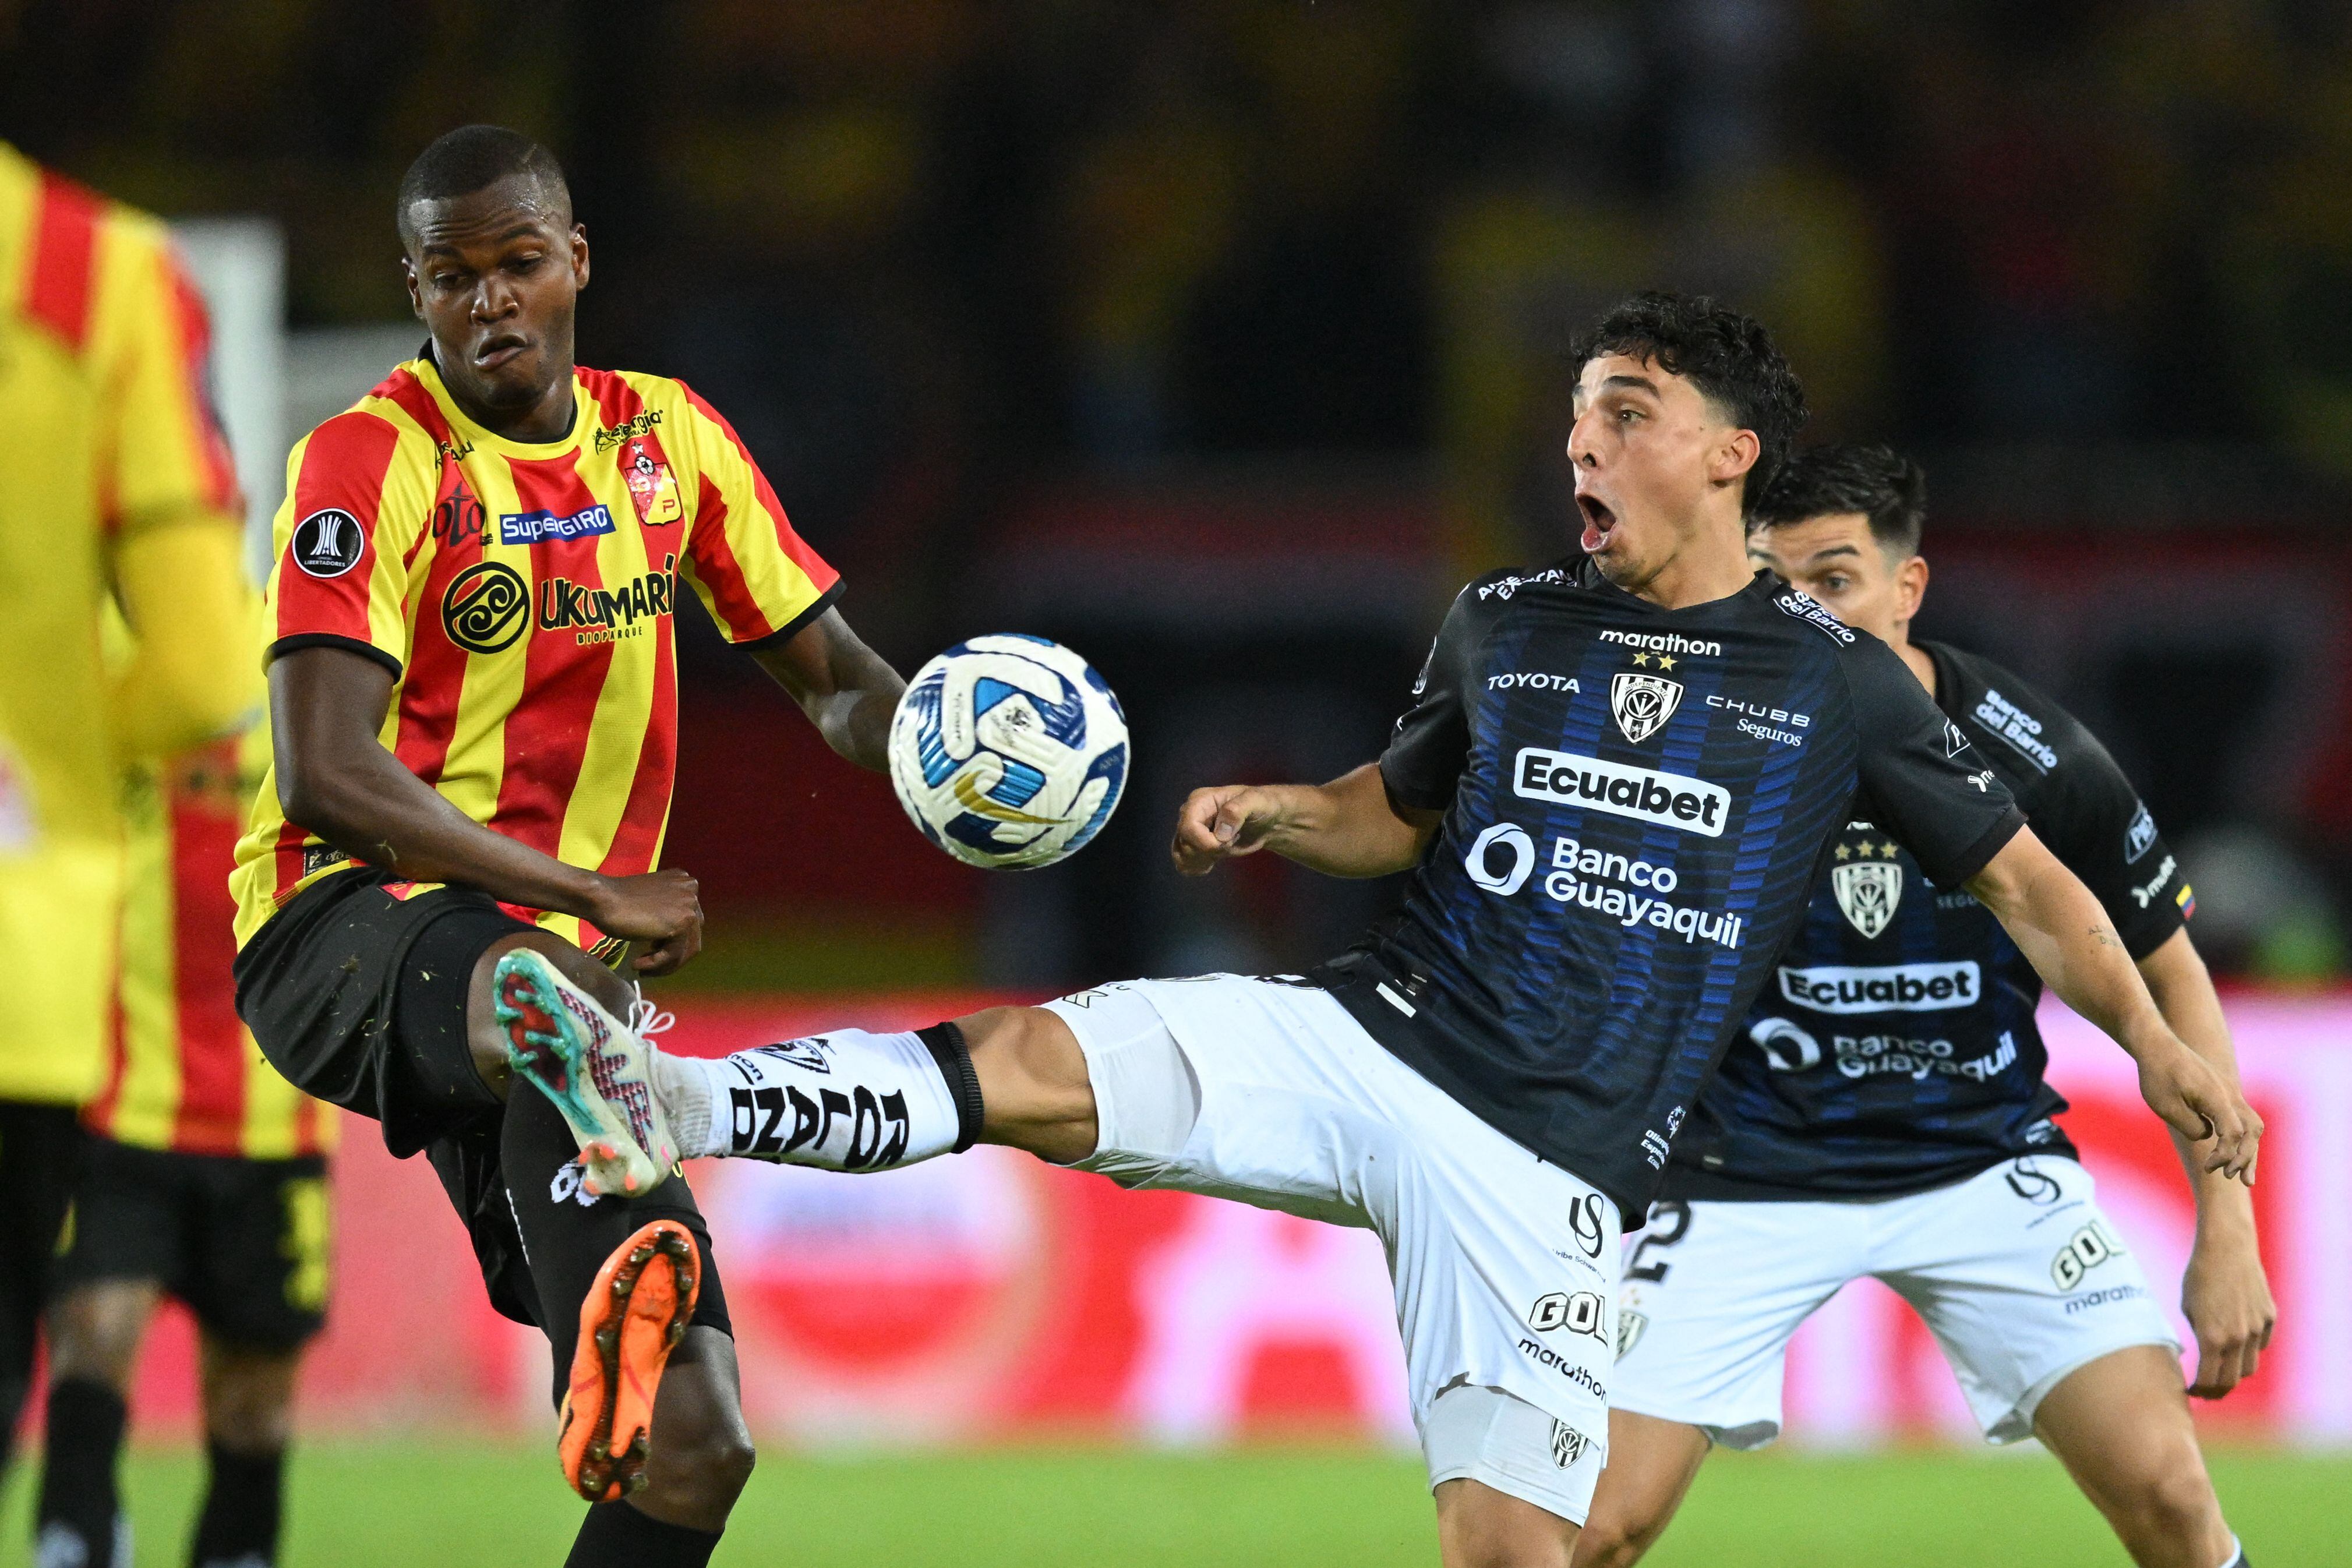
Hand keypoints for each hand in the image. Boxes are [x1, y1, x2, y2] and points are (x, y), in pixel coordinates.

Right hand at [589, 868, 703, 976]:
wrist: (602, 898)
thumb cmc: (617, 900)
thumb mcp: (651, 903)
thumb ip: (667, 912)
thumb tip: (673, 937)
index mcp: (685, 883)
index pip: (689, 921)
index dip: (672, 940)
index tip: (652, 949)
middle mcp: (692, 891)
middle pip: (691, 936)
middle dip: (671, 954)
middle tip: (650, 964)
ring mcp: (690, 906)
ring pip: (686, 949)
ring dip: (664, 964)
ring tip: (643, 969)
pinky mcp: (681, 923)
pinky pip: (673, 954)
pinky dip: (655, 964)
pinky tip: (637, 965)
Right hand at [1171, 785, 1284, 875]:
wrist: (1266, 821)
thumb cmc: (1261, 805)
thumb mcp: (1256, 801)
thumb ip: (1239, 809)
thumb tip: (1222, 831)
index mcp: (1200, 800)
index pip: (1188, 827)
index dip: (1206, 842)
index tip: (1228, 841)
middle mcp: (1190, 815)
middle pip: (1184, 843)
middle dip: (1209, 851)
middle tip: (1231, 843)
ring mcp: (1191, 831)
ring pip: (1181, 854)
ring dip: (1202, 860)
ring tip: (1224, 850)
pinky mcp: (1195, 846)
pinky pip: (1184, 863)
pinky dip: (1197, 867)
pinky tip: (1213, 861)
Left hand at [2136, 1039, 2260, 1184]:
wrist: (2156, 1045)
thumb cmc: (2157, 1075)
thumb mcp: (2166, 1107)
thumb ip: (2192, 1127)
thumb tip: (2209, 1137)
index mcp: (2217, 1098)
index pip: (2234, 1133)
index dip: (2227, 1155)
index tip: (2210, 1168)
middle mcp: (2229, 1094)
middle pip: (2252, 1129)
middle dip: (2248, 1156)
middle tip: (2242, 1181)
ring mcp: (2228, 1091)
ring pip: (2251, 1123)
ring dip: (2249, 1147)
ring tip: (2242, 1173)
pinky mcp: (2222, 1091)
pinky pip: (2240, 1116)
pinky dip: (2240, 1135)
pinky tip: (2228, 1150)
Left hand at [2180, 1230, 2275, 1398]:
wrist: (2226, 1249)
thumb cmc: (2199, 1276)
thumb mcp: (2187, 1308)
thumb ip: (2196, 1335)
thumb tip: (2199, 1357)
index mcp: (2211, 1337)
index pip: (2208, 1379)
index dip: (2200, 1391)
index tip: (2192, 1393)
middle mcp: (2237, 1338)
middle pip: (2231, 1380)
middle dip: (2218, 1390)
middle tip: (2207, 1393)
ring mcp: (2256, 1328)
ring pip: (2249, 1366)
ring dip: (2236, 1374)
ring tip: (2222, 1374)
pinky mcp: (2269, 1318)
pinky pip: (2260, 1344)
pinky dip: (2249, 1351)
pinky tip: (2237, 1348)